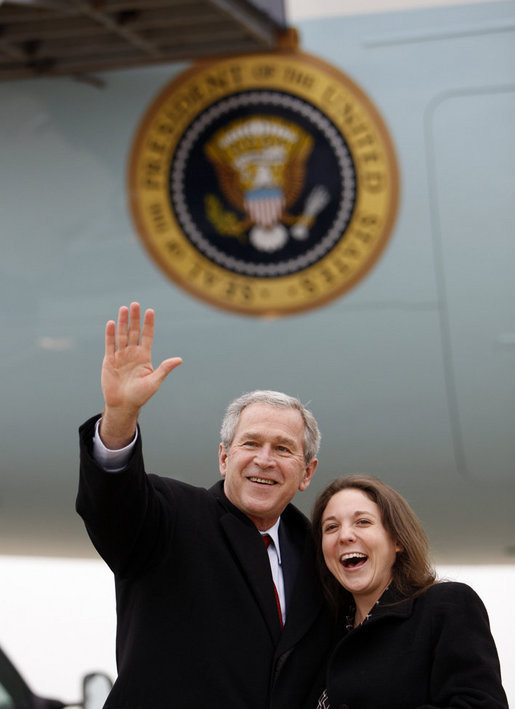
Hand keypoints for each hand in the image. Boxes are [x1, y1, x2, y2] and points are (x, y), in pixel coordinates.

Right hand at [99, 302, 181, 447]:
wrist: (123, 405)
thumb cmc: (140, 395)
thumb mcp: (154, 381)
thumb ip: (164, 369)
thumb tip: (179, 360)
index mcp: (144, 357)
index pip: (147, 336)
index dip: (148, 324)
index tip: (150, 311)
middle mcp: (132, 353)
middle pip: (133, 332)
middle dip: (134, 318)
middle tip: (135, 304)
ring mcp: (120, 356)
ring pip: (121, 335)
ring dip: (122, 322)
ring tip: (124, 309)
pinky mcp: (109, 360)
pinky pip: (110, 345)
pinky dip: (110, 334)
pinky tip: (111, 323)